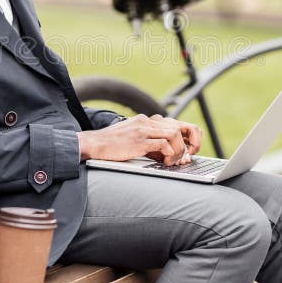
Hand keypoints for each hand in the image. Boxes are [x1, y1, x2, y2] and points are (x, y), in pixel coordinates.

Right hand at [77, 114, 202, 165]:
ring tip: (174, 161)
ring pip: (174, 134)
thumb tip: (169, 154)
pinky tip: (165, 162)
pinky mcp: (139, 141)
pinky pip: (163, 144)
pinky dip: (169, 154)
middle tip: (186, 157)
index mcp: (147, 120)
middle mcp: (147, 121)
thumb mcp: (133, 138)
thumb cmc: (112, 145)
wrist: (93, 144)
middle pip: (179, 127)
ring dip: (179, 150)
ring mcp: (143, 130)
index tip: (188, 150)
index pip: (176, 123)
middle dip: (188, 144)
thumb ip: (150, 142)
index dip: (186, 137)